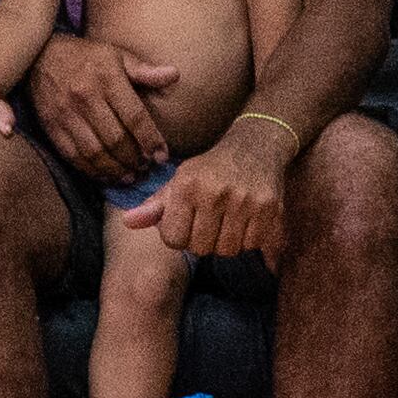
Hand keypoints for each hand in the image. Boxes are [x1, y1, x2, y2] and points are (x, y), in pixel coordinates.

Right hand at [23, 34, 177, 178]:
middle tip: (146, 167)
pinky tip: (107, 175)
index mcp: (106, 78)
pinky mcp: (52, 127)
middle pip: (116, 139)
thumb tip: (174, 75)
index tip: (162, 155)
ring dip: (116, 170)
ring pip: (95, 152)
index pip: (134, 116)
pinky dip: (92, 171)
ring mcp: (66, 114)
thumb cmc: (86, 57)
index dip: (151, 140)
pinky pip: (74, 156)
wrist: (40, 56)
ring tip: (131, 176)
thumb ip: (145, 71)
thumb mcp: (117, 55)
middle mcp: (86, 97)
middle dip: (135, 159)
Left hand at [120, 124, 291, 262]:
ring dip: (226, 241)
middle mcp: (215, 193)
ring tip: (227, 221)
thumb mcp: (179, 181)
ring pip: (229, 250)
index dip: (179, 235)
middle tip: (210, 222)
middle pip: (202, 248)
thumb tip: (128, 222)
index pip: (174, 239)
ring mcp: (244, 201)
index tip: (188, 222)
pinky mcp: (270, 208)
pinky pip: (252, 244)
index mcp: (187, 186)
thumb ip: (154, 206)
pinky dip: (249, 239)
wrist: (255, 147)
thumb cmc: (210, 170)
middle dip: (203, 240)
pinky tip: (245, 220)